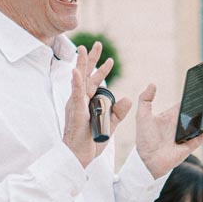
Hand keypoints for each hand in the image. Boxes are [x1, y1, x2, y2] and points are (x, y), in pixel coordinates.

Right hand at [62, 43, 131, 167]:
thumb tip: (127, 98)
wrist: (80, 157)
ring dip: (81, 64)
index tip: (110, 60)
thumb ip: (118, 112)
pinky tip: (75, 71)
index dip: (102, 70)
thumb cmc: (90, 142)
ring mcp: (76, 105)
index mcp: (87, 103)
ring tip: (83, 49)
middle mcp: (80, 101)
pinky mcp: (75, 111)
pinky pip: (75, 94)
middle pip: (86, 75)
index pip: (95, 82)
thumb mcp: (109, 125)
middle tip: (97, 44)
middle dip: (91, 60)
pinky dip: (75, 82)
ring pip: (79, 80)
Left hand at [135, 85, 202, 178]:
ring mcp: (190, 132)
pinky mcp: (194, 143)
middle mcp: (184, 122)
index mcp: (174, 114)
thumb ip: (145, 99)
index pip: (190, 101)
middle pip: (202, 108)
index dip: (199, 93)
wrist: (147, 159)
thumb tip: (152, 83)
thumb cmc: (144, 139)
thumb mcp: (142, 115)